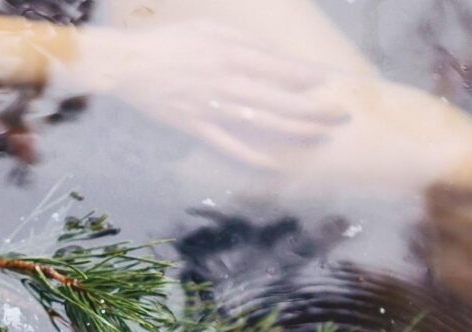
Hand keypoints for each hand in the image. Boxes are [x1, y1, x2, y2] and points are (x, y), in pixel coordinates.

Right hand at [51, 21, 353, 168]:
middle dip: (314, 108)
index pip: (281, 67)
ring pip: (262, 122)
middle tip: (342, 116)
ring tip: (320, 136)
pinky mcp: (196, 125)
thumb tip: (274, 55)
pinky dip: (251, 156)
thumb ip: (243, 41)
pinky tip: (274, 164)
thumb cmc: (170, 42)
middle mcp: (227, 80)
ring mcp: (212, 106)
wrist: (129, 64)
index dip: (309, 78)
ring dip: (294, 131)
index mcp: (231, 53)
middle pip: (280, 98)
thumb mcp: (209, 28)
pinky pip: (228, 144)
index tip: (332, 84)